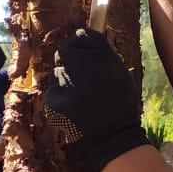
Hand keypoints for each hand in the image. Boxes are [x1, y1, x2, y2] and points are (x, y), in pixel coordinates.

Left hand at [44, 28, 149, 171]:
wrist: (113, 136)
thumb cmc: (120, 104)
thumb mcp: (119, 72)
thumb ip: (101, 55)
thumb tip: (85, 42)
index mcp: (100, 54)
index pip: (81, 35)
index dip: (81, 45)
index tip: (84, 55)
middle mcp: (81, 62)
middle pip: (64, 52)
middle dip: (70, 63)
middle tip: (80, 81)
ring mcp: (65, 81)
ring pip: (56, 73)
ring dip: (64, 83)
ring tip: (80, 99)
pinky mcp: (53, 98)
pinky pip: (52, 92)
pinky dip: (59, 100)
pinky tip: (72, 109)